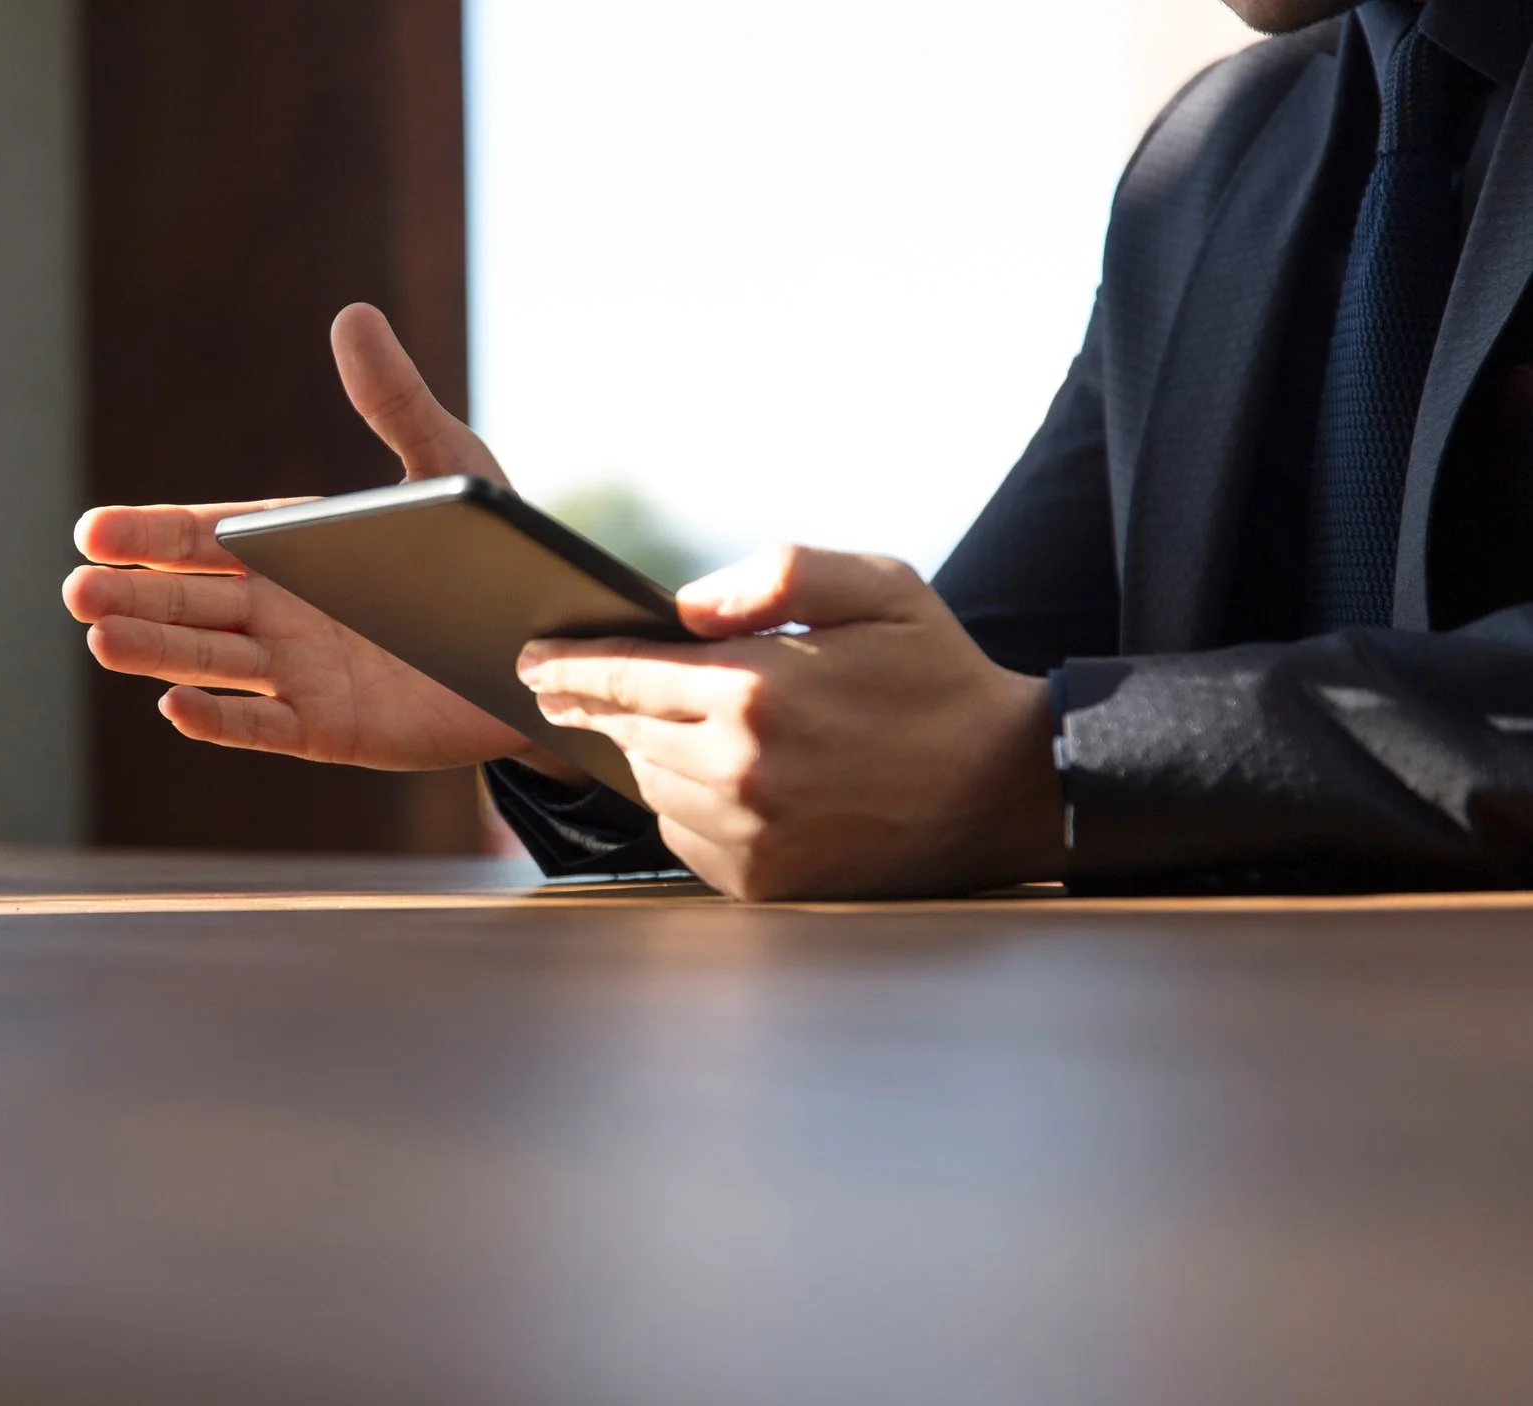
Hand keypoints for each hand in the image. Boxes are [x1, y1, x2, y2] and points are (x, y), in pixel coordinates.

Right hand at [68, 303, 569, 772]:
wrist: (550, 653)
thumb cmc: (492, 553)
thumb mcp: (448, 467)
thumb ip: (395, 402)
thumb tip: (352, 315)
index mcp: (295, 547)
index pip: (206, 538)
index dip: (149, 535)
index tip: (92, 530)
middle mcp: (283, 611)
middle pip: (192, 601)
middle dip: (135, 595)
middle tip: (77, 590)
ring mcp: (300, 673)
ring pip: (213, 662)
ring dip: (158, 652)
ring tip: (101, 640)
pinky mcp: (329, 729)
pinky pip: (264, 726)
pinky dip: (220, 720)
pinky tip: (173, 706)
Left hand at [517, 546, 1066, 899]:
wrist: (1006, 790)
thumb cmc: (936, 677)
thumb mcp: (876, 587)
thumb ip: (776, 576)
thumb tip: (683, 606)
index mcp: (758, 689)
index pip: (625, 675)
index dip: (568, 666)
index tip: (529, 661)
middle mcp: (741, 768)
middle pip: (627, 732)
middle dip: (601, 706)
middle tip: (571, 689)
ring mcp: (749, 834)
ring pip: (651, 784)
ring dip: (648, 754)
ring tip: (674, 727)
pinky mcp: (761, 882)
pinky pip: (684, 836)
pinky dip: (685, 805)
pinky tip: (720, 779)